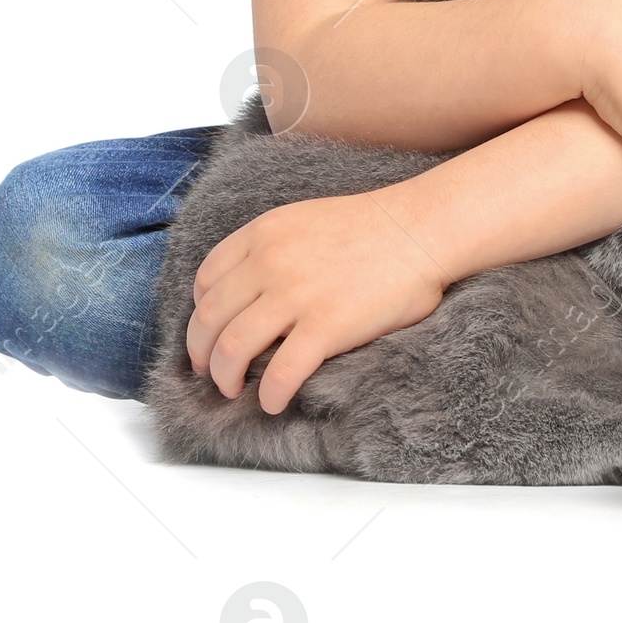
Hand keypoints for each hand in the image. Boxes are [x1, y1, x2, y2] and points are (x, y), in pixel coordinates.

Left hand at [187, 188, 446, 413]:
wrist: (421, 228)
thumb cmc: (373, 227)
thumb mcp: (305, 220)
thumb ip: (272, 249)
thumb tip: (248, 292)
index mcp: (265, 233)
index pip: (206, 279)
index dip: (200, 313)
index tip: (209, 331)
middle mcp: (271, 262)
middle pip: (210, 319)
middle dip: (202, 354)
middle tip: (212, 371)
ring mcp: (296, 295)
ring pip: (232, 349)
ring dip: (225, 379)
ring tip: (234, 391)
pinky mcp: (326, 326)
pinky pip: (280, 373)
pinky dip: (270, 395)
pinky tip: (275, 402)